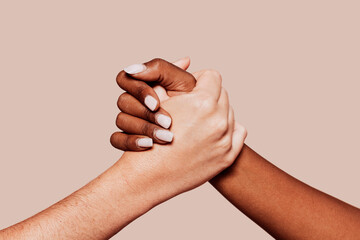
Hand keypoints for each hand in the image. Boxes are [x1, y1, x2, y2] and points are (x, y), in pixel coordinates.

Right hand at [111, 57, 195, 148]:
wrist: (196, 143)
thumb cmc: (197, 108)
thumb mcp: (187, 86)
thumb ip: (169, 70)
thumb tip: (171, 62)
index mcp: (146, 84)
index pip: (127, 78)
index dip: (140, 91)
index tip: (157, 104)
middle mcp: (136, 100)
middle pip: (123, 101)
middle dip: (147, 112)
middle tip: (167, 122)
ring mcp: (129, 121)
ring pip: (120, 120)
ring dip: (144, 128)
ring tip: (166, 137)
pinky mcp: (127, 140)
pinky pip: (116, 139)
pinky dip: (132, 141)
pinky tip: (149, 145)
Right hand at [112, 59, 246, 201]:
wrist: (147, 176)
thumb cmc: (147, 136)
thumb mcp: (157, 101)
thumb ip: (171, 76)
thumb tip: (187, 59)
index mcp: (202, 102)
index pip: (212, 76)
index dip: (199, 81)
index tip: (189, 91)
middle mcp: (219, 120)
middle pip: (222, 94)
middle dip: (208, 97)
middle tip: (192, 108)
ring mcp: (225, 140)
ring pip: (230, 113)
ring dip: (217, 114)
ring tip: (198, 123)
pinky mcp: (227, 156)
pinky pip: (238, 132)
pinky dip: (227, 130)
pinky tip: (210, 134)